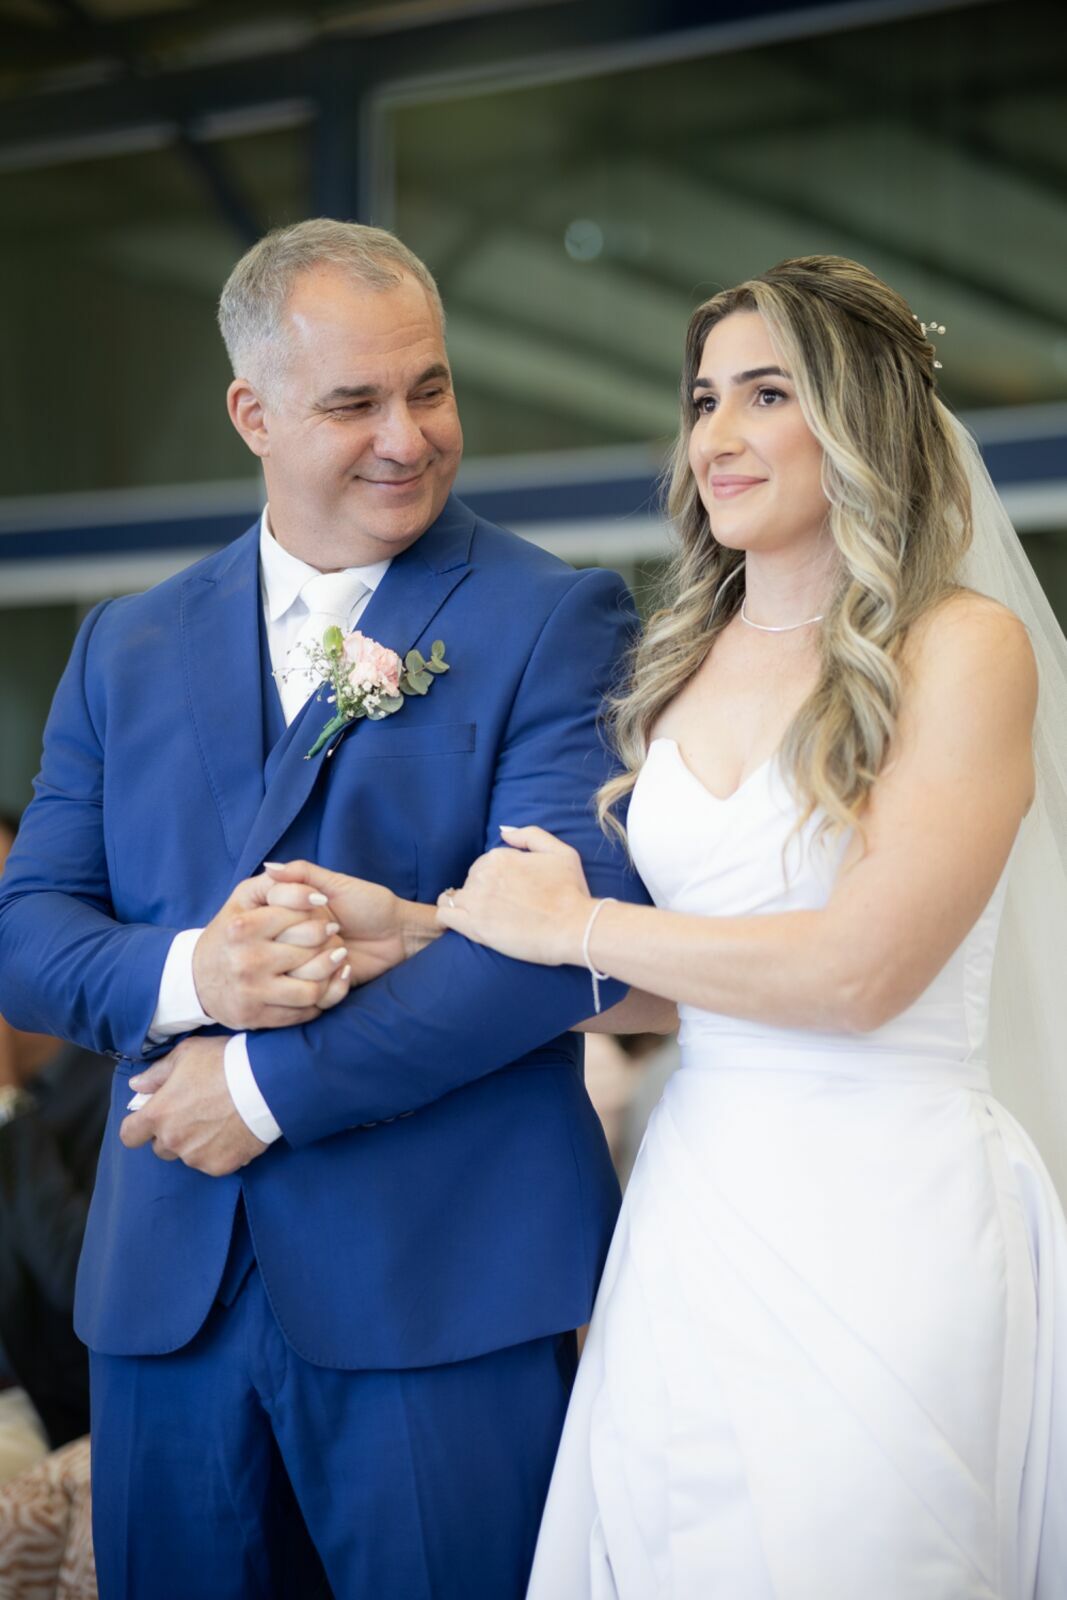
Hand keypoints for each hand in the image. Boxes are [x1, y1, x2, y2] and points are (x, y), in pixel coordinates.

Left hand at [121, 1037, 266, 1176]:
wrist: (266, 1083)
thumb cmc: (225, 1063)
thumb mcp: (187, 1054)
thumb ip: (157, 1073)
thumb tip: (137, 1086)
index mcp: (158, 1114)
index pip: (129, 1135)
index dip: (137, 1127)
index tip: (149, 1118)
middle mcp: (173, 1141)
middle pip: (160, 1147)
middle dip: (171, 1133)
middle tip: (193, 1113)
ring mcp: (196, 1157)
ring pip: (187, 1155)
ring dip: (195, 1143)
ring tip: (218, 1120)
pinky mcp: (220, 1166)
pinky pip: (211, 1162)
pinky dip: (218, 1151)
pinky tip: (232, 1131)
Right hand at [192, 873, 350, 1030]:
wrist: (194, 979)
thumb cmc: (230, 932)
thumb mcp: (244, 898)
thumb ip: (278, 883)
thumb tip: (316, 895)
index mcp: (242, 928)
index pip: (300, 916)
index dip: (318, 910)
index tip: (325, 908)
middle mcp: (245, 961)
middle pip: (310, 951)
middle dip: (328, 940)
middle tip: (332, 935)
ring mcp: (252, 992)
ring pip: (313, 988)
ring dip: (327, 974)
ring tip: (331, 962)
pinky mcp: (256, 1018)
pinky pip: (304, 1012)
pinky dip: (318, 1000)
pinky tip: (317, 984)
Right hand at [264, 861, 438, 983]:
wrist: (399, 934)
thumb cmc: (369, 903)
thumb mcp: (336, 883)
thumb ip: (302, 873)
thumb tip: (269, 867)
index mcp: (290, 916)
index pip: (269, 920)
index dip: (296, 915)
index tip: (322, 906)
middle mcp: (291, 944)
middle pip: (279, 952)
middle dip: (314, 940)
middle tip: (337, 931)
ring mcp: (305, 969)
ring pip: (294, 978)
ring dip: (324, 964)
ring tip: (343, 952)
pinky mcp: (321, 990)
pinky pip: (314, 997)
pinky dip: (334, 985)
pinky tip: (347, 969)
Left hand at [435, 825, 591, 965]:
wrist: (573, 927)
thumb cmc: (571, 891)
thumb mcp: (560, 851)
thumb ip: (529, 835)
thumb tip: (503, 831)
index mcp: (500, 857)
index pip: (484, 864)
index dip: (495, 878)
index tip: (509, 892)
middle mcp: (484, 876)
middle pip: (470, 881)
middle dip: (480, 892)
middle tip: (501, 908)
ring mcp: (476, 902)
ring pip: (455, 899)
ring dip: (465, 906)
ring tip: (481, 917)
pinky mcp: (474, 927)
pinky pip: (444, 917)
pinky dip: (448, 918)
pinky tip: (461, 923)